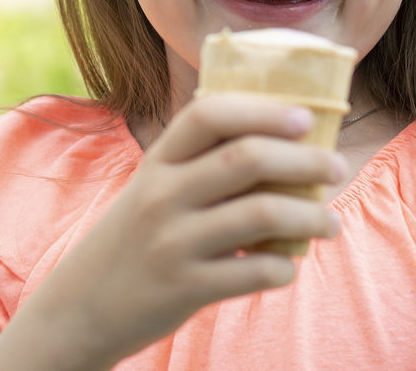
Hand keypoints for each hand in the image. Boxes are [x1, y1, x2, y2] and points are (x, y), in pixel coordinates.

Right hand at [23, 93, 342, 366]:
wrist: (80, 306)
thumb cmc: (135, 236)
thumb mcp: (153, 187)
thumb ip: (200, 161)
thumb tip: (283, 140)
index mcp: (158, 161)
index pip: (210, 113)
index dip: (263, 109)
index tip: (305, 117)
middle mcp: (162, 194)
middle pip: (246, 158)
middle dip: (305, 161)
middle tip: (335, 167)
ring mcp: (172, 242)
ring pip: (262, 215)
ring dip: (311, 216)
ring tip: (331, 223)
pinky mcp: (184, 288)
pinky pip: (254, 272)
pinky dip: (283, 267)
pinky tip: (288, 265)